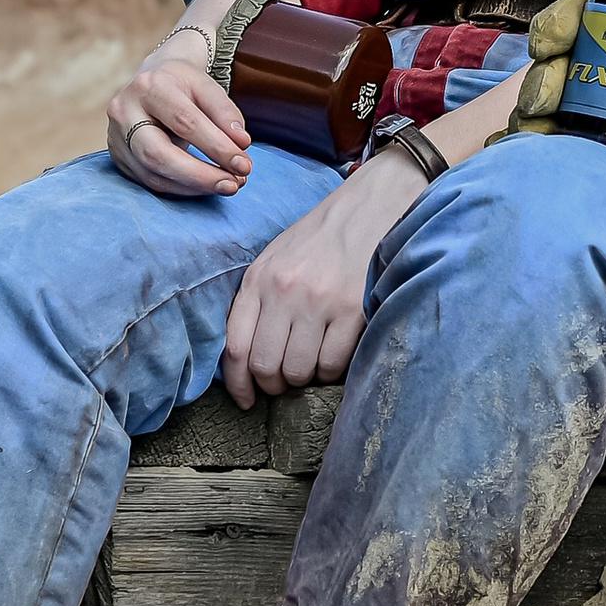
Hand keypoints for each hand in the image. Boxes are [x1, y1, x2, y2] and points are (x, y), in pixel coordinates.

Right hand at [106, 35, 251, 199]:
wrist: (152, 81)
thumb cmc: (183, 85)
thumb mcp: (206, 86)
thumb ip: (225, 113)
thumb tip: (241, 144)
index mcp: (149, 86)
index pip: (185, 122)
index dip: (216, 147)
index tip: (244, 164)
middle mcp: (124, 111)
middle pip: (158, 154)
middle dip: (200, 175)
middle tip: (235, 184)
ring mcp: (115, 137)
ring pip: (151, 174)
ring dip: (193, 186)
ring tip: (225, 185)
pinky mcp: (118, 157)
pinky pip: (148, 181)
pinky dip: (180, 188)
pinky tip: (203, 186)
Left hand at [222, 151, 427, 397]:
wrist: (370, 206)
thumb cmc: (322, 236)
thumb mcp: (277, 258)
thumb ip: (259, 299)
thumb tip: (247, 355)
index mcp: (259, 278)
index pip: (235, 346)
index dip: (239, 383)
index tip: (247, 400)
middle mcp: (284, 291)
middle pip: (265, 364)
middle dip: (274, 384)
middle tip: (285, 383)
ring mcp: (319, 301)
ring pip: (298, 370)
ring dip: (304, 379)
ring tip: (312, 364)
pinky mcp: (352, 309)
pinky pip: (332, 363)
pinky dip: (331, 370)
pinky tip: (335, 355)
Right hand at [513, 0, 605, 202]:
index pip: (590, 9)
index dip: (562, 19)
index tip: (550, 42)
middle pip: (559, 55)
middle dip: (542, 74)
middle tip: (544, 100)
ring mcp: (597, 95)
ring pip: (549, 92)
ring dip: (533, 108)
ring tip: (535, 130)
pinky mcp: (594, 133)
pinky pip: (554, 129)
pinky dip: (535, 136)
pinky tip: (526, 147)